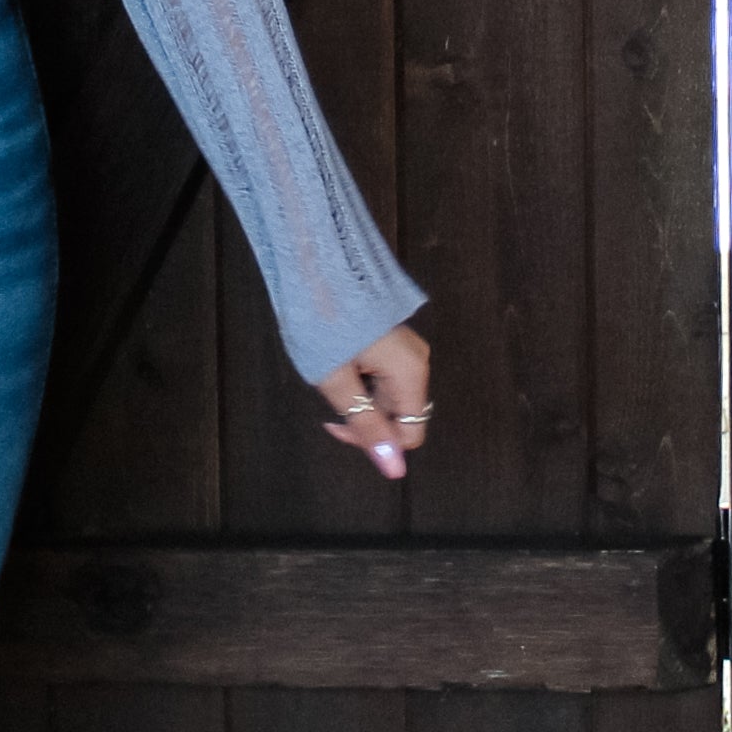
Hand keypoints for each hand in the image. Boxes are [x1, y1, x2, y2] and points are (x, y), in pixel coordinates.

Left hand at [316, 324, 431, 481]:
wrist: (314, 261)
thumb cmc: (322, 319)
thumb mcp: (337, 380)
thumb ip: (366, 426)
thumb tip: (394, 469)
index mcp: (412, 372)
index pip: (410, 434)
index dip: (375, 440)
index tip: (338, 421)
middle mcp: (417, 360)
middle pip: (400, 413)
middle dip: (364, 414)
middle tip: (329, 389)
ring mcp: (406, 345)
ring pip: (389, 394)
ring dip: (359, 395)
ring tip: (331, 367)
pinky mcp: (391, 336)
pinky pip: (383, 373)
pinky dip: (360, 376)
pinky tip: (337, 357)